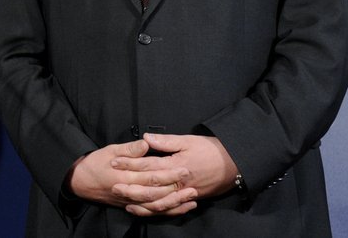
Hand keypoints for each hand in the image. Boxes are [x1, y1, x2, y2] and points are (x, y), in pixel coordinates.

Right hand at [67, 141, 197, 214]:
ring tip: (192, 198)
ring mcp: (131, 202)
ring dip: (175, 203)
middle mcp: (129, 192)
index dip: (169, 174)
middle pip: (157, 193)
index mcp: (125, 176)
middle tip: (192, 183)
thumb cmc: (95, 164)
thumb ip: (129, 149)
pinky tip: (179, 208)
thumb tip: (146, 143)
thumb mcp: (110, 150)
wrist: (80, 182)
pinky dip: (166, 211)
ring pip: (156, 206)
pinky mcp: (131, 206)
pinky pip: (151, 212)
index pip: (151, 176)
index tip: (184, 169)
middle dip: (176, 189)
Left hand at [110, 133, 237, 215]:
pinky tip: (145, 209)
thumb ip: (166, 141)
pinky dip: (156, 210)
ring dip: (141, 202)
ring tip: (125, 201)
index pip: (148, 165)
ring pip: (158, 202)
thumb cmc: (210, 149)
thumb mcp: (188, 140)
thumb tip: (146, 137)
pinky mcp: (188, 199)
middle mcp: (178, 182)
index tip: (114, 161)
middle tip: (113, 185)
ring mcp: (183, 193)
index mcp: (175, 165)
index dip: (130, 163)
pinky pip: (170, 209)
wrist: (233, 165)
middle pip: (150, 187)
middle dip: (130, 187)